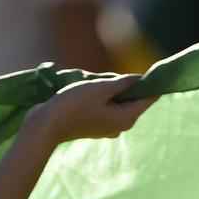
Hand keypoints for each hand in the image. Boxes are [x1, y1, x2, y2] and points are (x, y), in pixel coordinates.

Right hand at [23, 75, 157, 146]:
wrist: (47, 125)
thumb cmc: (75, 104)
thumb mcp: (100, 88)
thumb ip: (123, 83)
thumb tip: (140, 78)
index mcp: (127, 118)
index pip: (149, 99)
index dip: (151, 84)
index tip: (149, 70)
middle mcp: (122, 125)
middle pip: (132, 99)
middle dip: (123, 85)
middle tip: (105, 78)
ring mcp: (110, 127)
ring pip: (118, 102)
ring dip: (109, 90)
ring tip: (92, 85)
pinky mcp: (98, 126)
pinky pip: (107, 107)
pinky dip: (101, 98)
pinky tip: (86, 92)